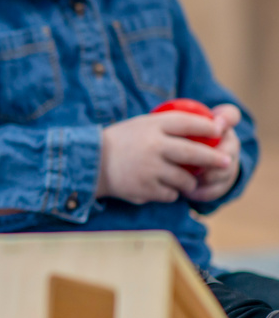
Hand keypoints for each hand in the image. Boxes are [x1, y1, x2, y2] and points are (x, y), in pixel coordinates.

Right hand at [96, 108, 234, 204]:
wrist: (89, 163)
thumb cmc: (120, 142)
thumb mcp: (141, 125)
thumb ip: (168, 126)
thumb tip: (207, 128)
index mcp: (151, 126)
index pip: (187, 123)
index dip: (207, 126)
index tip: (219, 130)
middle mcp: (152, 146)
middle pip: (194, 153)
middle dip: (214, 158)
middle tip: (226, 161)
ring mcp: (149, 169)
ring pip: (184, 179)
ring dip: (188, 182)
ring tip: (184, 181)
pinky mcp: (145, 189)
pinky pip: (170, 194)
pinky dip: (170, 192)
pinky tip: (160, 187)